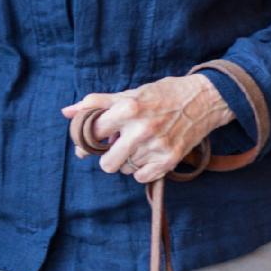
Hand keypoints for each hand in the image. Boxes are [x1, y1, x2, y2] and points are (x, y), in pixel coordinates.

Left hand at [61, 74, 233, 182]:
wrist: (204, 99)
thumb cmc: (163, 94)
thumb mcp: (130, 93)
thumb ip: (97, 104)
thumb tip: (66, 112)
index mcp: (128, 108)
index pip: (93, 133)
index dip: (87, 140)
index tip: (91, 140)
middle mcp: (141, 130)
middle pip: (107, 164)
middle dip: (107, 157)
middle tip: (116, 146)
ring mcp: (156, 147)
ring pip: (125, 170)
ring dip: (127, 160)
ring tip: (139, 145)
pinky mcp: (170, 160)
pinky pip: (141, 177)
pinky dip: (141, 170)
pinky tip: (148, 154)